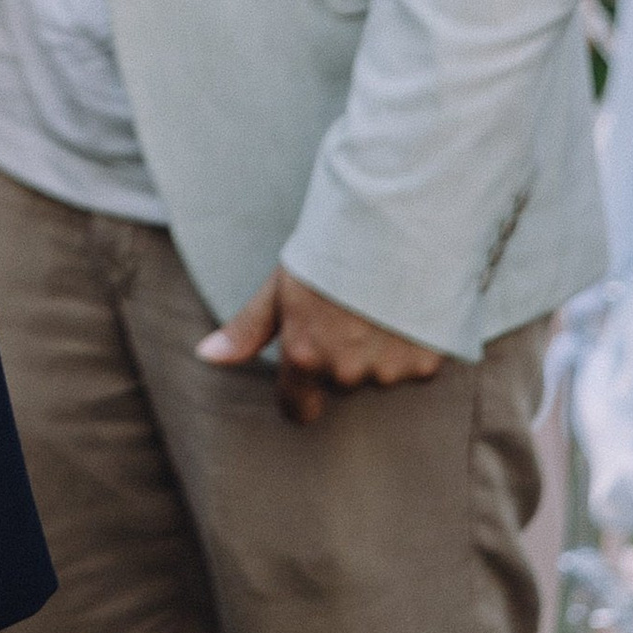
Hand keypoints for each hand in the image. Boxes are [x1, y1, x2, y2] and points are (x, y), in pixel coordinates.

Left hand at [197, 267, 446, 424]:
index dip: (298, 394)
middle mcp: (346, 372)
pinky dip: (409, 345)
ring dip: (376, 351)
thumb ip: (247, 329)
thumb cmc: (331, 248)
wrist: (394, 226)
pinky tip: (405, 308)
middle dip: (340, 356)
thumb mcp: (280, 286)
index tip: (302, 379)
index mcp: (306, 356)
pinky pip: (412, 365)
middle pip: (338, 382)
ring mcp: (388, 371)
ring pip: (376, 374)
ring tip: (376, 304)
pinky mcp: (426, 364)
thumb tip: (207, 356)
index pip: (298, 407)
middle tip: (345, 311)